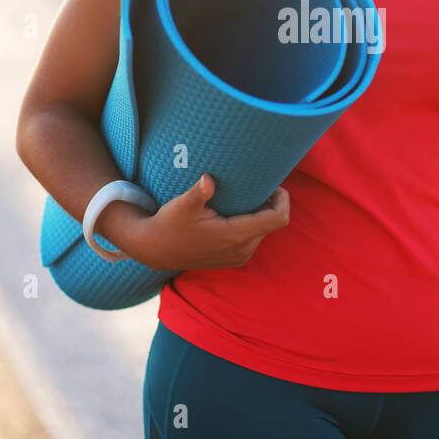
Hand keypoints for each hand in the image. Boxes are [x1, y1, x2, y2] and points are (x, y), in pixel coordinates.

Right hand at [113, 174, 289, 271]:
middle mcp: (243, 250)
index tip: (274, 184)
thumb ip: (199, 193)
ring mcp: (240, 257)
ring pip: (264, 230)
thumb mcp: (182, 206)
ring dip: (260, 213)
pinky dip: (251, 222)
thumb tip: (208, 179)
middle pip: (272, 222)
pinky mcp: (235, 259)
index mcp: (236, 236)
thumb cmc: (170, 224)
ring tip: (244, 196)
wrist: (156, 250)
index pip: (278, 219)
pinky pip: (254, 237)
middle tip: (255, 184)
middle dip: (269, 203)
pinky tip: (235, 210)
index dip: (282, 199)